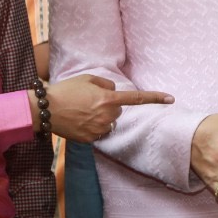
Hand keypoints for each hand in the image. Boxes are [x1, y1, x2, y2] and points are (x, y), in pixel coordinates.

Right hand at [45, 75, 173, 142]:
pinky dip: (92, 127)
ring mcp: (99, 129)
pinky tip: (78, 121)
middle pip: (118, 110)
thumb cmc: (66, 90)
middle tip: (88, 101)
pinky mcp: (91, 139)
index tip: (171, 99)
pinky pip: (99, 132)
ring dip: (100, 117)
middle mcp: (107, 115)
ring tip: (81, 111)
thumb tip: (114, 91)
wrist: (45, 109)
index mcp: (108, 98)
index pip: (137, 98)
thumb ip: (106, 83)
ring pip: (109, 122)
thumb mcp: (87, 78)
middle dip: (108, 105)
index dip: (155, 98)